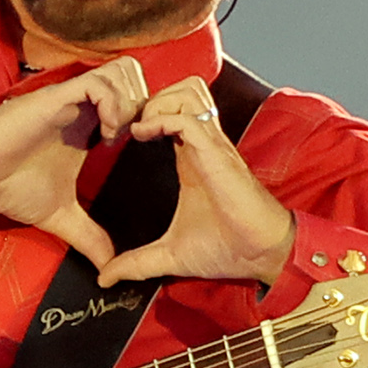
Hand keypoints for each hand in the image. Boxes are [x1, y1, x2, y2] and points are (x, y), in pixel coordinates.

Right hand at [0, 57, 150, 268]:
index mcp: (89, 124)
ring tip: (118, 136)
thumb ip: (88, 236)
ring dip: (129, 102)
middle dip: (145, 105)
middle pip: (134, 78)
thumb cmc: (12, 185)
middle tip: (136, 139)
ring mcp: (72, 99)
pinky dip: (111, 104)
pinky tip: (104, 135)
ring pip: (121, 73)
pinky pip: (97, 83)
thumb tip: (108, 266)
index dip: (145, 119)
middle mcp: (84, 106)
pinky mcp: (57, 98)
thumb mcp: (60, 215)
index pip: (133, 99)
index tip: (140, 150)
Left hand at [97, 76, 297, 291]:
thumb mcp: (169, 256)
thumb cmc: (226, 249)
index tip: (118, 138)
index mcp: (191, 157)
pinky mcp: (216, 152)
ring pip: (187, 90)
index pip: (170, 111)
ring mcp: (211, 144)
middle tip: (127, 125)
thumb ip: (136, 263)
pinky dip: (161, 118)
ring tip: (138, 128)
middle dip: (150, 96)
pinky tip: (144, 136)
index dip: (143, 114)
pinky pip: (187, 115)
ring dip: (157, 101)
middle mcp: (202, 144)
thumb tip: (106, 279)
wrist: (261, 254)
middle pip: (182, 88)